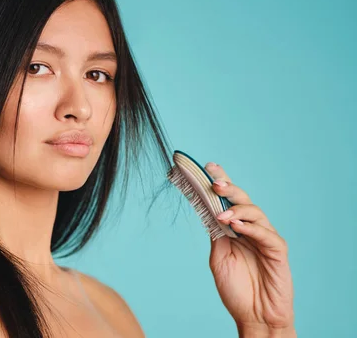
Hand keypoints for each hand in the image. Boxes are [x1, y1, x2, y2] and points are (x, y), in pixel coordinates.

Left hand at [204, 162, 294, 335]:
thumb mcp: (218, 256)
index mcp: (236, 228)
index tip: (208, 167)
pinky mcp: (278, 250)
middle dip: (229, 188)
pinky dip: (252, 228)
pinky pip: (266, 234)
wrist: (254, 316)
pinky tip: (238, 227)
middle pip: (242, 200)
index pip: (228, 200)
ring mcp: (265, 238)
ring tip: (221, 216)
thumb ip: (215, 233)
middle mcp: (251, 228)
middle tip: (215, 183)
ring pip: (255, 212)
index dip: (221, 182)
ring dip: (237, 210)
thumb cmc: (237, 288)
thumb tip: (206, 209)